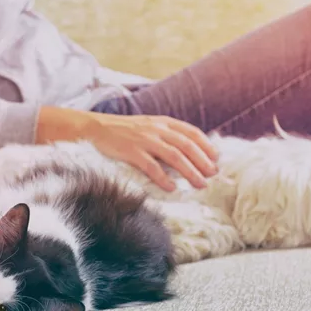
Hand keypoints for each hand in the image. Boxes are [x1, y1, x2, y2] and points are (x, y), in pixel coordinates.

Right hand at [35, 107, 218, 190]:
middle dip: (202, 161)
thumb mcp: (147, 126)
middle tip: (212, 175)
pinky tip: (172, 188)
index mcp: (162, 122)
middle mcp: (156, 129)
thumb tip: (188, 153)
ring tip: (199, 184)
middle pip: (186, 146)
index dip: (206, 145)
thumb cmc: (123, 131)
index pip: (191, 132)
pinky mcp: (131, 151)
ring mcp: (143, 140)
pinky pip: (151, 166)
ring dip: (189, 171)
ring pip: (174, 156)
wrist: (94, 128)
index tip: (216, 159)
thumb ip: (166, 135)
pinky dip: (163, 178)